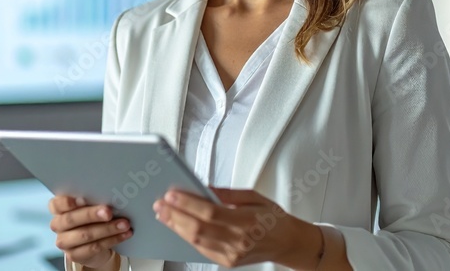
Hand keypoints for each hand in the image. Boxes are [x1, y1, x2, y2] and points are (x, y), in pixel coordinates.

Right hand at [48, 195, 132, 268]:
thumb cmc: (92, 216)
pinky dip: (112, 240)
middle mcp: (57, 225)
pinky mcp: (74, 255)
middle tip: (109, 212)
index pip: (57, 204)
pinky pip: (94, 247)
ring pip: (85, 235)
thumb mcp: (90, 205)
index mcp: (57, 208)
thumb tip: (109, 194)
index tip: (83, 198)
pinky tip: (124, 234)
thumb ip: (93, 199)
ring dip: (107, 229)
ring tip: (124, 224)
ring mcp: (64, 242)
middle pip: (72, 219)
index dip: (67, 202)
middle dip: (92, 214)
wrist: (94, 240)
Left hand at [153, 187, 319, 267]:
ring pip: (196, 240)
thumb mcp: (254, 196)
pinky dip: (187, 237)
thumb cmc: (273, 218)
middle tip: (160, 203)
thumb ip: (227, 193)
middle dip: (175, 215)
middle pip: (198, 228)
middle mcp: (238, 240)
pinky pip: (202, 249)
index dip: (188, 203)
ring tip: (164, 213)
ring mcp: (232, 254)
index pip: (210, 212)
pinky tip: (178, 227)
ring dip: (176, 226)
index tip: (172, 194)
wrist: (289, 243)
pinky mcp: (228, 262)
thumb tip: (203, 187)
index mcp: (246, 220)